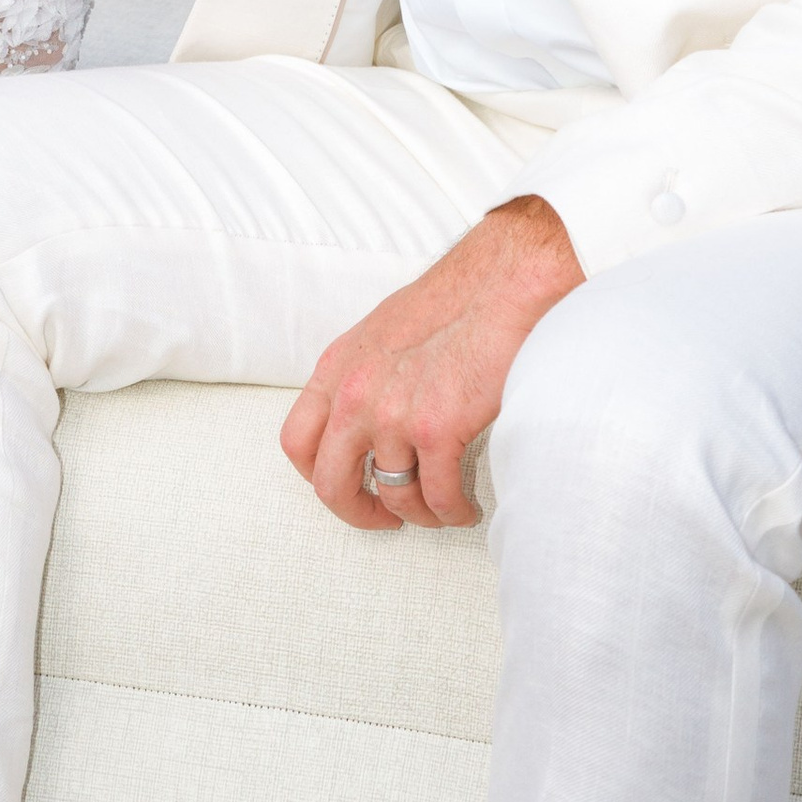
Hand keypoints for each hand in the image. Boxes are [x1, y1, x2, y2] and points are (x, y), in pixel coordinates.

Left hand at [279, 196, 582, 530]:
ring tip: (441, 510)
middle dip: (359, 512)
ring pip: (394, 497)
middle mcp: (355, 395)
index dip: (319, 475)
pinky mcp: (437, 429)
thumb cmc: (456, 300)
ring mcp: (393, 415)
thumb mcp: (383, 332)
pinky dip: (451, 511)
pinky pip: (438, 496)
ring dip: (419, 513)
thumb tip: (366, 421)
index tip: (349, 486)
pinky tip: (464, 507)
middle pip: (331, 484)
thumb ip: (364, 376)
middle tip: (386, 519)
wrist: (504, 282)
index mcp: (337, 368)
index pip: (298, 442)